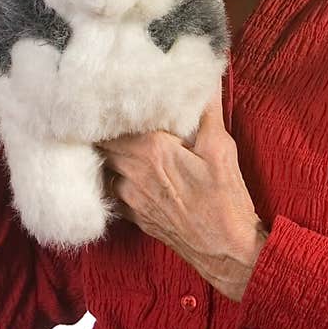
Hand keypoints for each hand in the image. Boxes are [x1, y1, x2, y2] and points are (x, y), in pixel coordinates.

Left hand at [96, 84, 268, 302]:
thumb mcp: (221, 148)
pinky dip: (114, 179)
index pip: (109, 124)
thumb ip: (207, 111)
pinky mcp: (135, 217)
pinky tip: (125, 171)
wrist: (226, 251)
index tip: (104, 96)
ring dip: (107, 155)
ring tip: (113, 140)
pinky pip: (112, 192)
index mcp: (151, 150)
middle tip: (106, 113)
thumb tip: (207, 76)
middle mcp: (132, 173)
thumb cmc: (225, 199)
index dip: (103, 109)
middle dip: (102, 129)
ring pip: (104, 168)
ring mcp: (130, 198)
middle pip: (101, 144)